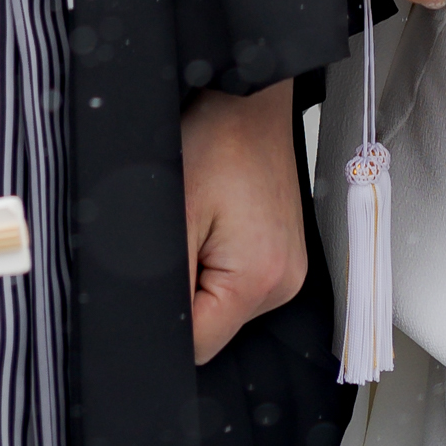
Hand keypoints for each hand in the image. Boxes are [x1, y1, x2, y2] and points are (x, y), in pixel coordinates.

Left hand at [179, 78, 305, 366]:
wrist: (249, 98)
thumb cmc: (217, 139)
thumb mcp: (176, 217)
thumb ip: (168, 287)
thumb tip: (156, 336)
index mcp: (261, 280)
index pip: (198, 347)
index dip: (166, 321)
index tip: (158, 275)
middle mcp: (284, 284)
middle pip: (214, 329)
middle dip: (186, 295)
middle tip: (182, 237)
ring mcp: (289, 271)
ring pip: (224, 308)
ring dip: (202, 278)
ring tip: (202, 223)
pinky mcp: (284, 257)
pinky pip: (239, 285)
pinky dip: (219, 265)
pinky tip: (216, 225)